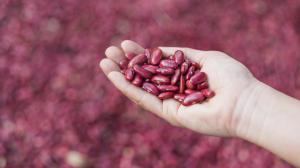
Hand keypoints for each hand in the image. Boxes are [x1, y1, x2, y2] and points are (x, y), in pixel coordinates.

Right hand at [100, 40, 257, 136]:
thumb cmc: (230, 78)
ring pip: (140, 88)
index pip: (155, 65)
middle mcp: (174, 91)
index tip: (125, 43)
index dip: (139, 54)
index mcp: (181, 77)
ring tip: (104, 62)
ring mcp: (170, 103)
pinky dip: (128, 88)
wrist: (243, 102)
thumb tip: (159, 49)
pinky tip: (114, 76)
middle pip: (144, 77)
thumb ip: (181, 54)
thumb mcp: (204, 57)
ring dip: (120, 76)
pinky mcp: (169, 114)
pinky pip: (145, 100)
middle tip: (109, 52)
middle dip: (126, 64)